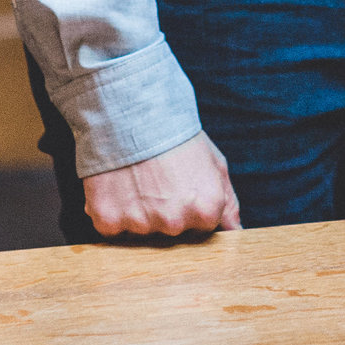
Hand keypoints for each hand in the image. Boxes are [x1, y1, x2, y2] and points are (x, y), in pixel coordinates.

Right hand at [81, 130, 240, 237]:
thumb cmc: (176, 135)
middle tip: (158, 179)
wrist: (133, 111)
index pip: (202, 229)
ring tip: (136, 179)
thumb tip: (236, 233)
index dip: (191, 206)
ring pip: (139, 230)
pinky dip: (111, 211)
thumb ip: (228, 203)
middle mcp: (175, 222)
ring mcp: (141, 224)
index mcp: (206, 210)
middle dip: (165, 211)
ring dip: (137, 211)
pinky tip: (117, 186)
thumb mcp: (214, 163)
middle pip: (170, 231)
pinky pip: (111, 227)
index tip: (182, 185)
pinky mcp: (108, 221)